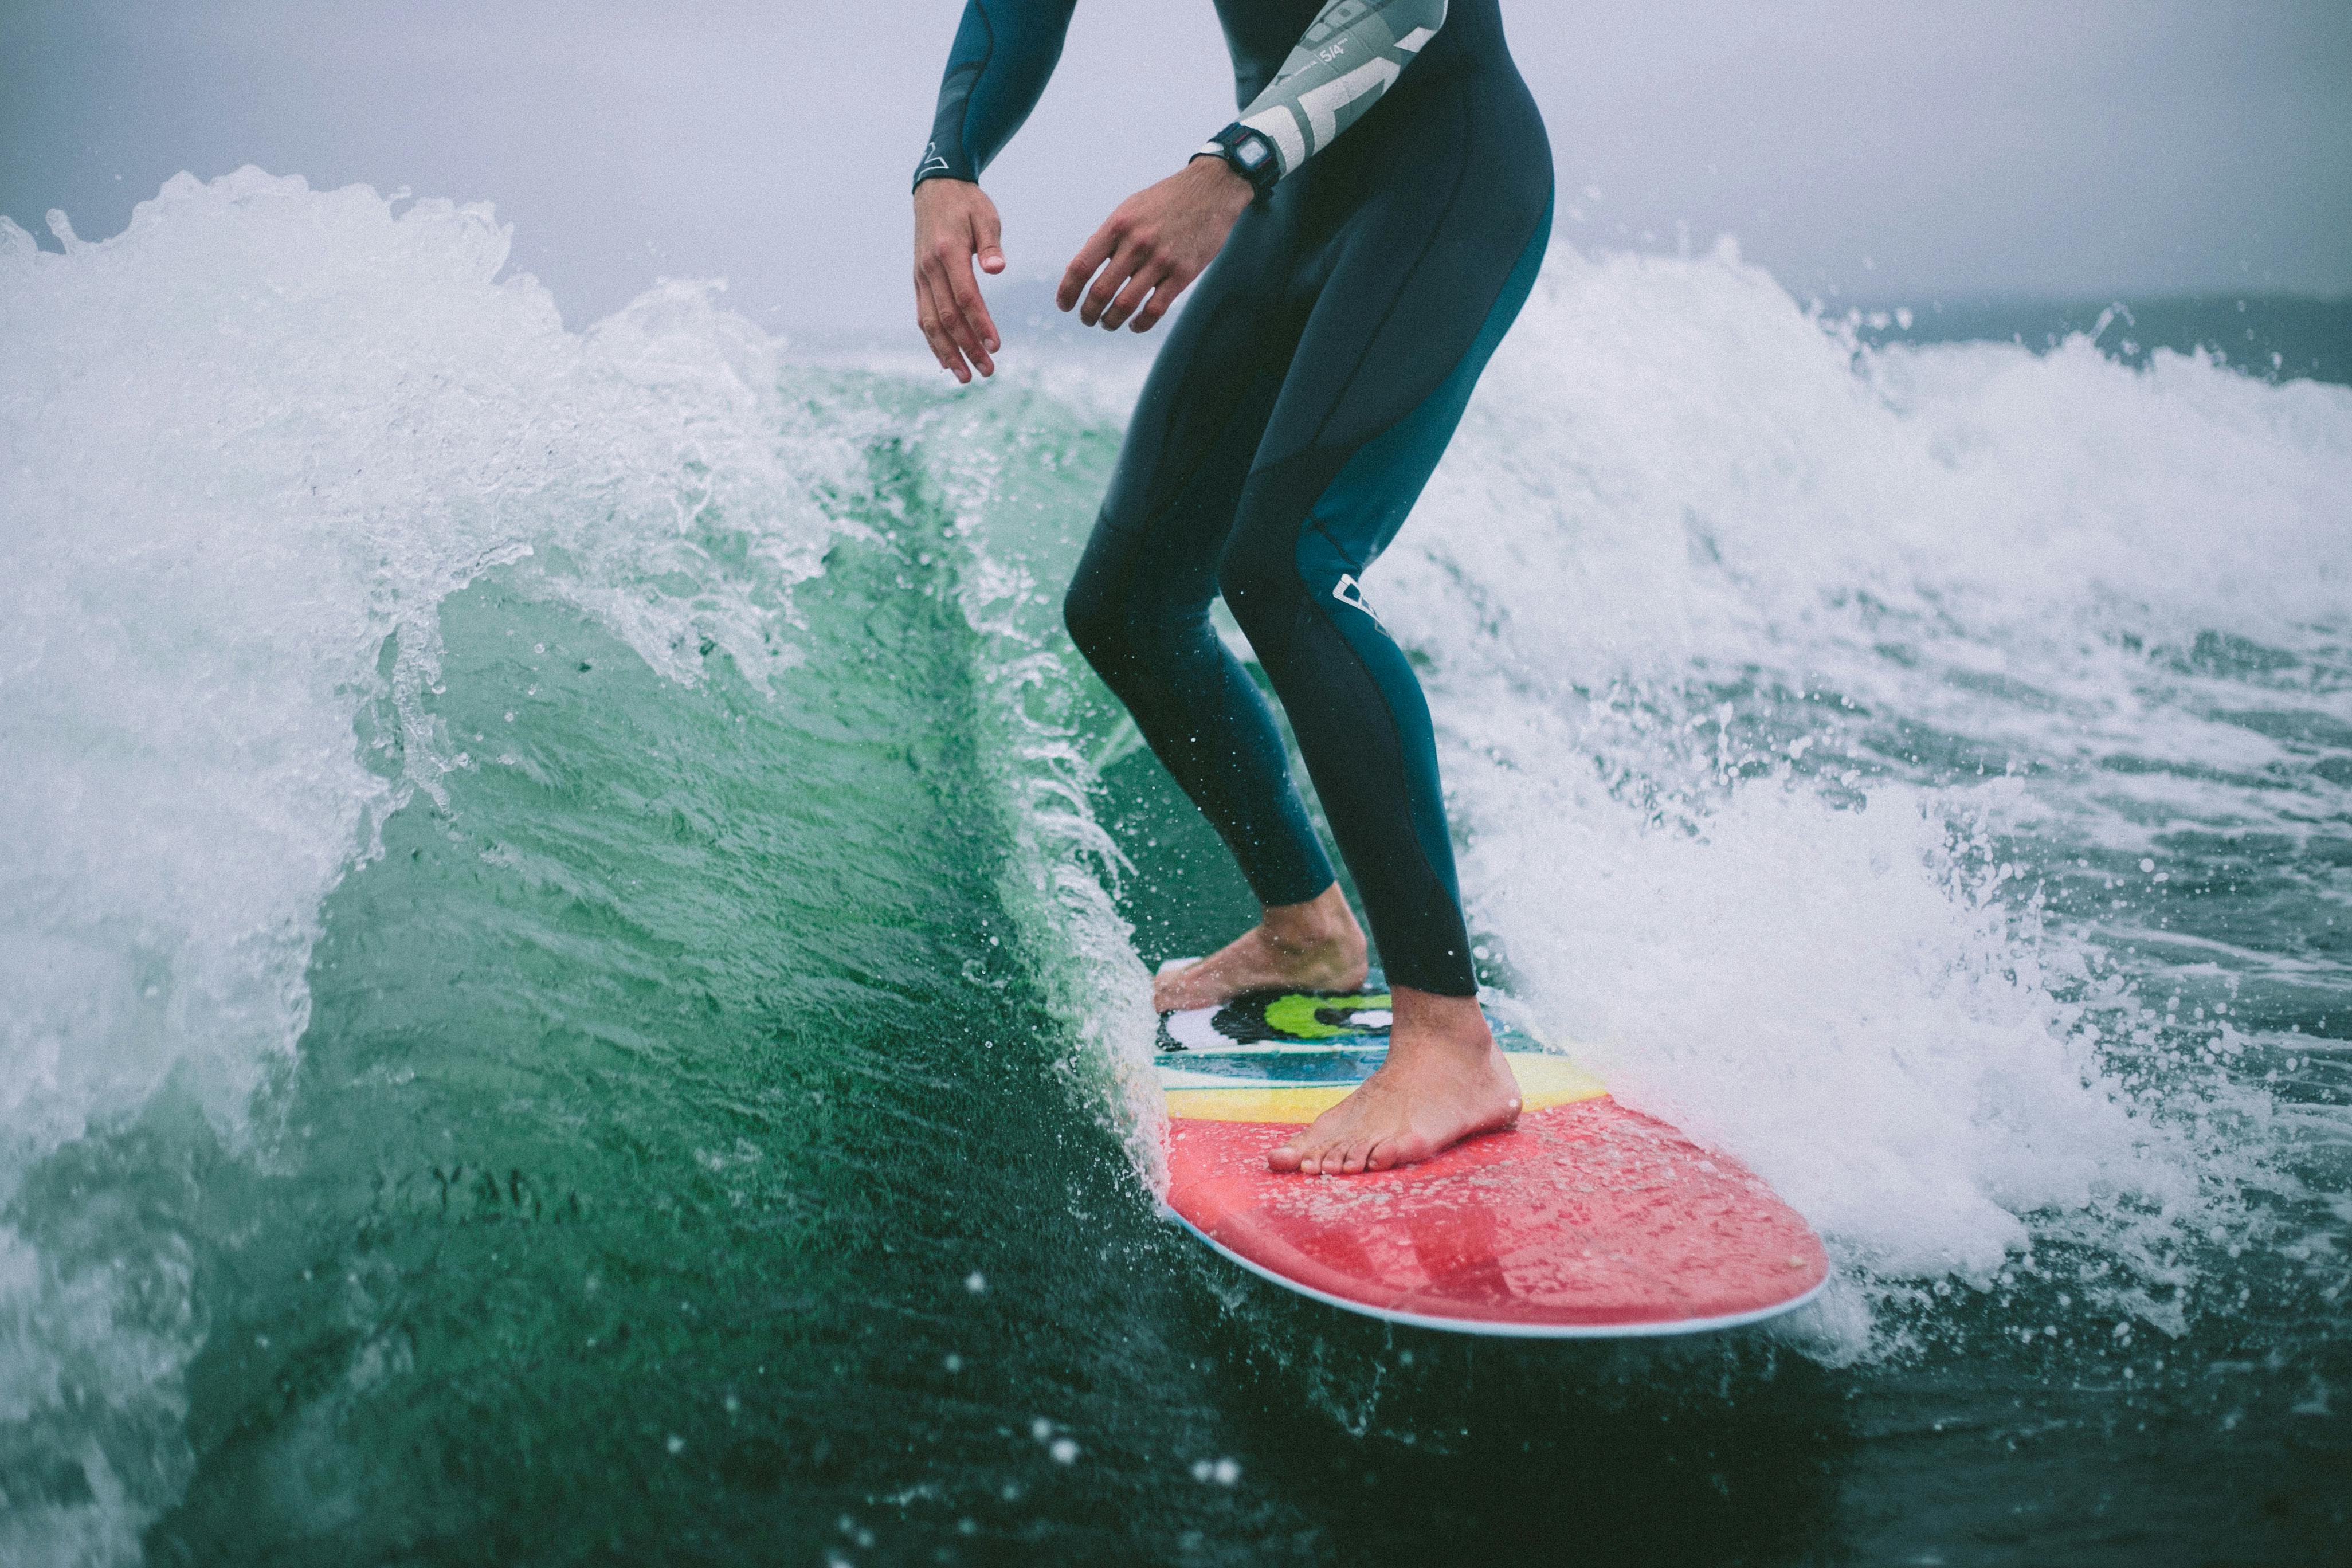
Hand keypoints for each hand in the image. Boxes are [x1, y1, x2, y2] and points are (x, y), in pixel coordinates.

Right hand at [913, 178, 1004, 381]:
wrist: (935, 188)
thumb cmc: (967, 203)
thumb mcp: (985, 216)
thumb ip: (990, 244)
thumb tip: (998, 269)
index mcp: (947, 252)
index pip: (966, 297)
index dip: (981, 324)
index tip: (997, 347)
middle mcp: (929, 268)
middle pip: (948, 317)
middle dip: (967, 348)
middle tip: (987, 371)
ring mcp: (920, 276)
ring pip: (931, 323)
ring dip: (948, 353)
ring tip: (967, 376)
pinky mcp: (918, 281)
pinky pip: (923, 316)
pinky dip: (933, 341)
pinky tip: (946, 360)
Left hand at [1059, 158, 1252, 333]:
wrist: (1211, 190)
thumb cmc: (1165, 201)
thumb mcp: (1129, 209)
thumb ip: (1107, 238)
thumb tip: (1082, 270)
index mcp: (1118, 225)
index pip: (1081, 266)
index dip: (1067, 291)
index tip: (1064, 305)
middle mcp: (1136, 243)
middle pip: (1100, 291)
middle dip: (1088, 313)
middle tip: (1087, 319)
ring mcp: (1161, 260)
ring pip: (1125, 305)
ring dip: (1111, 321)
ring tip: (1108, 324)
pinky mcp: (1184, 273)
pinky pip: (1155, 310)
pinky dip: (1140, 324)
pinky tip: (1134, 325)